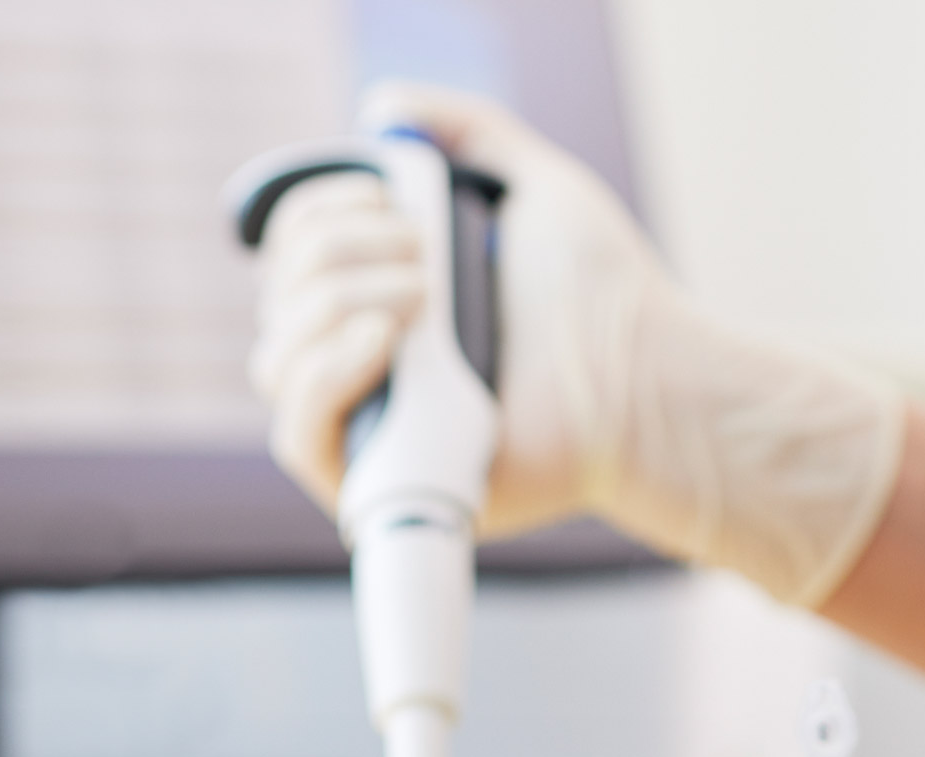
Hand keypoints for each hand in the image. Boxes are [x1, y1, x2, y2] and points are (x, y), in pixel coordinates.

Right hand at [248, 82, 904, 605]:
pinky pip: (297, 437)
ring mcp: (373, 425)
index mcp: (387, 298)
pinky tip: (376, 340)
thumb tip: (386, 105)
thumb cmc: (607, 298)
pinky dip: (321, 378)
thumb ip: (470, 129)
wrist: (648, 382)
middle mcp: (368, 363)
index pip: (292, 253)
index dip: (315, 212)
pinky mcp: (382, 483)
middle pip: (280, 297)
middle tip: (424, 258)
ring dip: (332, 303)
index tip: (384, 197)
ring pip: (276, 359)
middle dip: (339, 252)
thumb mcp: (538, 185)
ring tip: (421, 299)